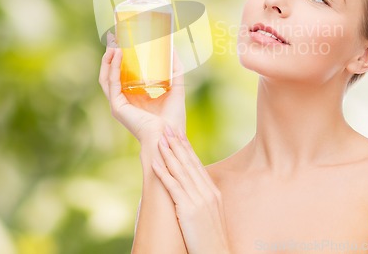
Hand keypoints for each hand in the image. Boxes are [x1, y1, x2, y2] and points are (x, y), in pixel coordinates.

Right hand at [98, 32, 185, 143]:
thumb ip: (175, 69)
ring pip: (106, 78)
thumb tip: (173, 49)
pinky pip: (112, 83)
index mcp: (135, 97)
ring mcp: (118, 104)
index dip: (121, 59)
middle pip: (111, 74)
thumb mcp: (175, 87)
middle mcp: (124, 100)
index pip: (122, 75)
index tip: (123, 42)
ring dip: (108, 60)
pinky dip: (113, 68)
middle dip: (111, 56)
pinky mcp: (117, 107)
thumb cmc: (173, 118)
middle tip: (114, 38)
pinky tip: (117, 55)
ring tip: (114, 44)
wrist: (170, 135)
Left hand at [151, 127, 230, 253]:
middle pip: (189, 162)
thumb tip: (189, 189)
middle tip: (168, 127)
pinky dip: (163, 173)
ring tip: (160, 139)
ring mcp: (199, 200)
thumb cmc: (211, 238)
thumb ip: (202, 198)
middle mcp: (207, 192)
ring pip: (180, 171)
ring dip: (168, 153)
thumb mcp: (211, 214)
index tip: (179, 134)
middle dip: (177, 144)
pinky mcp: (189, 209)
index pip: (197, 164)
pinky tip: (155, 162)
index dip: (186, 147)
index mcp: (212, 191)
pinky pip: (173, 187)